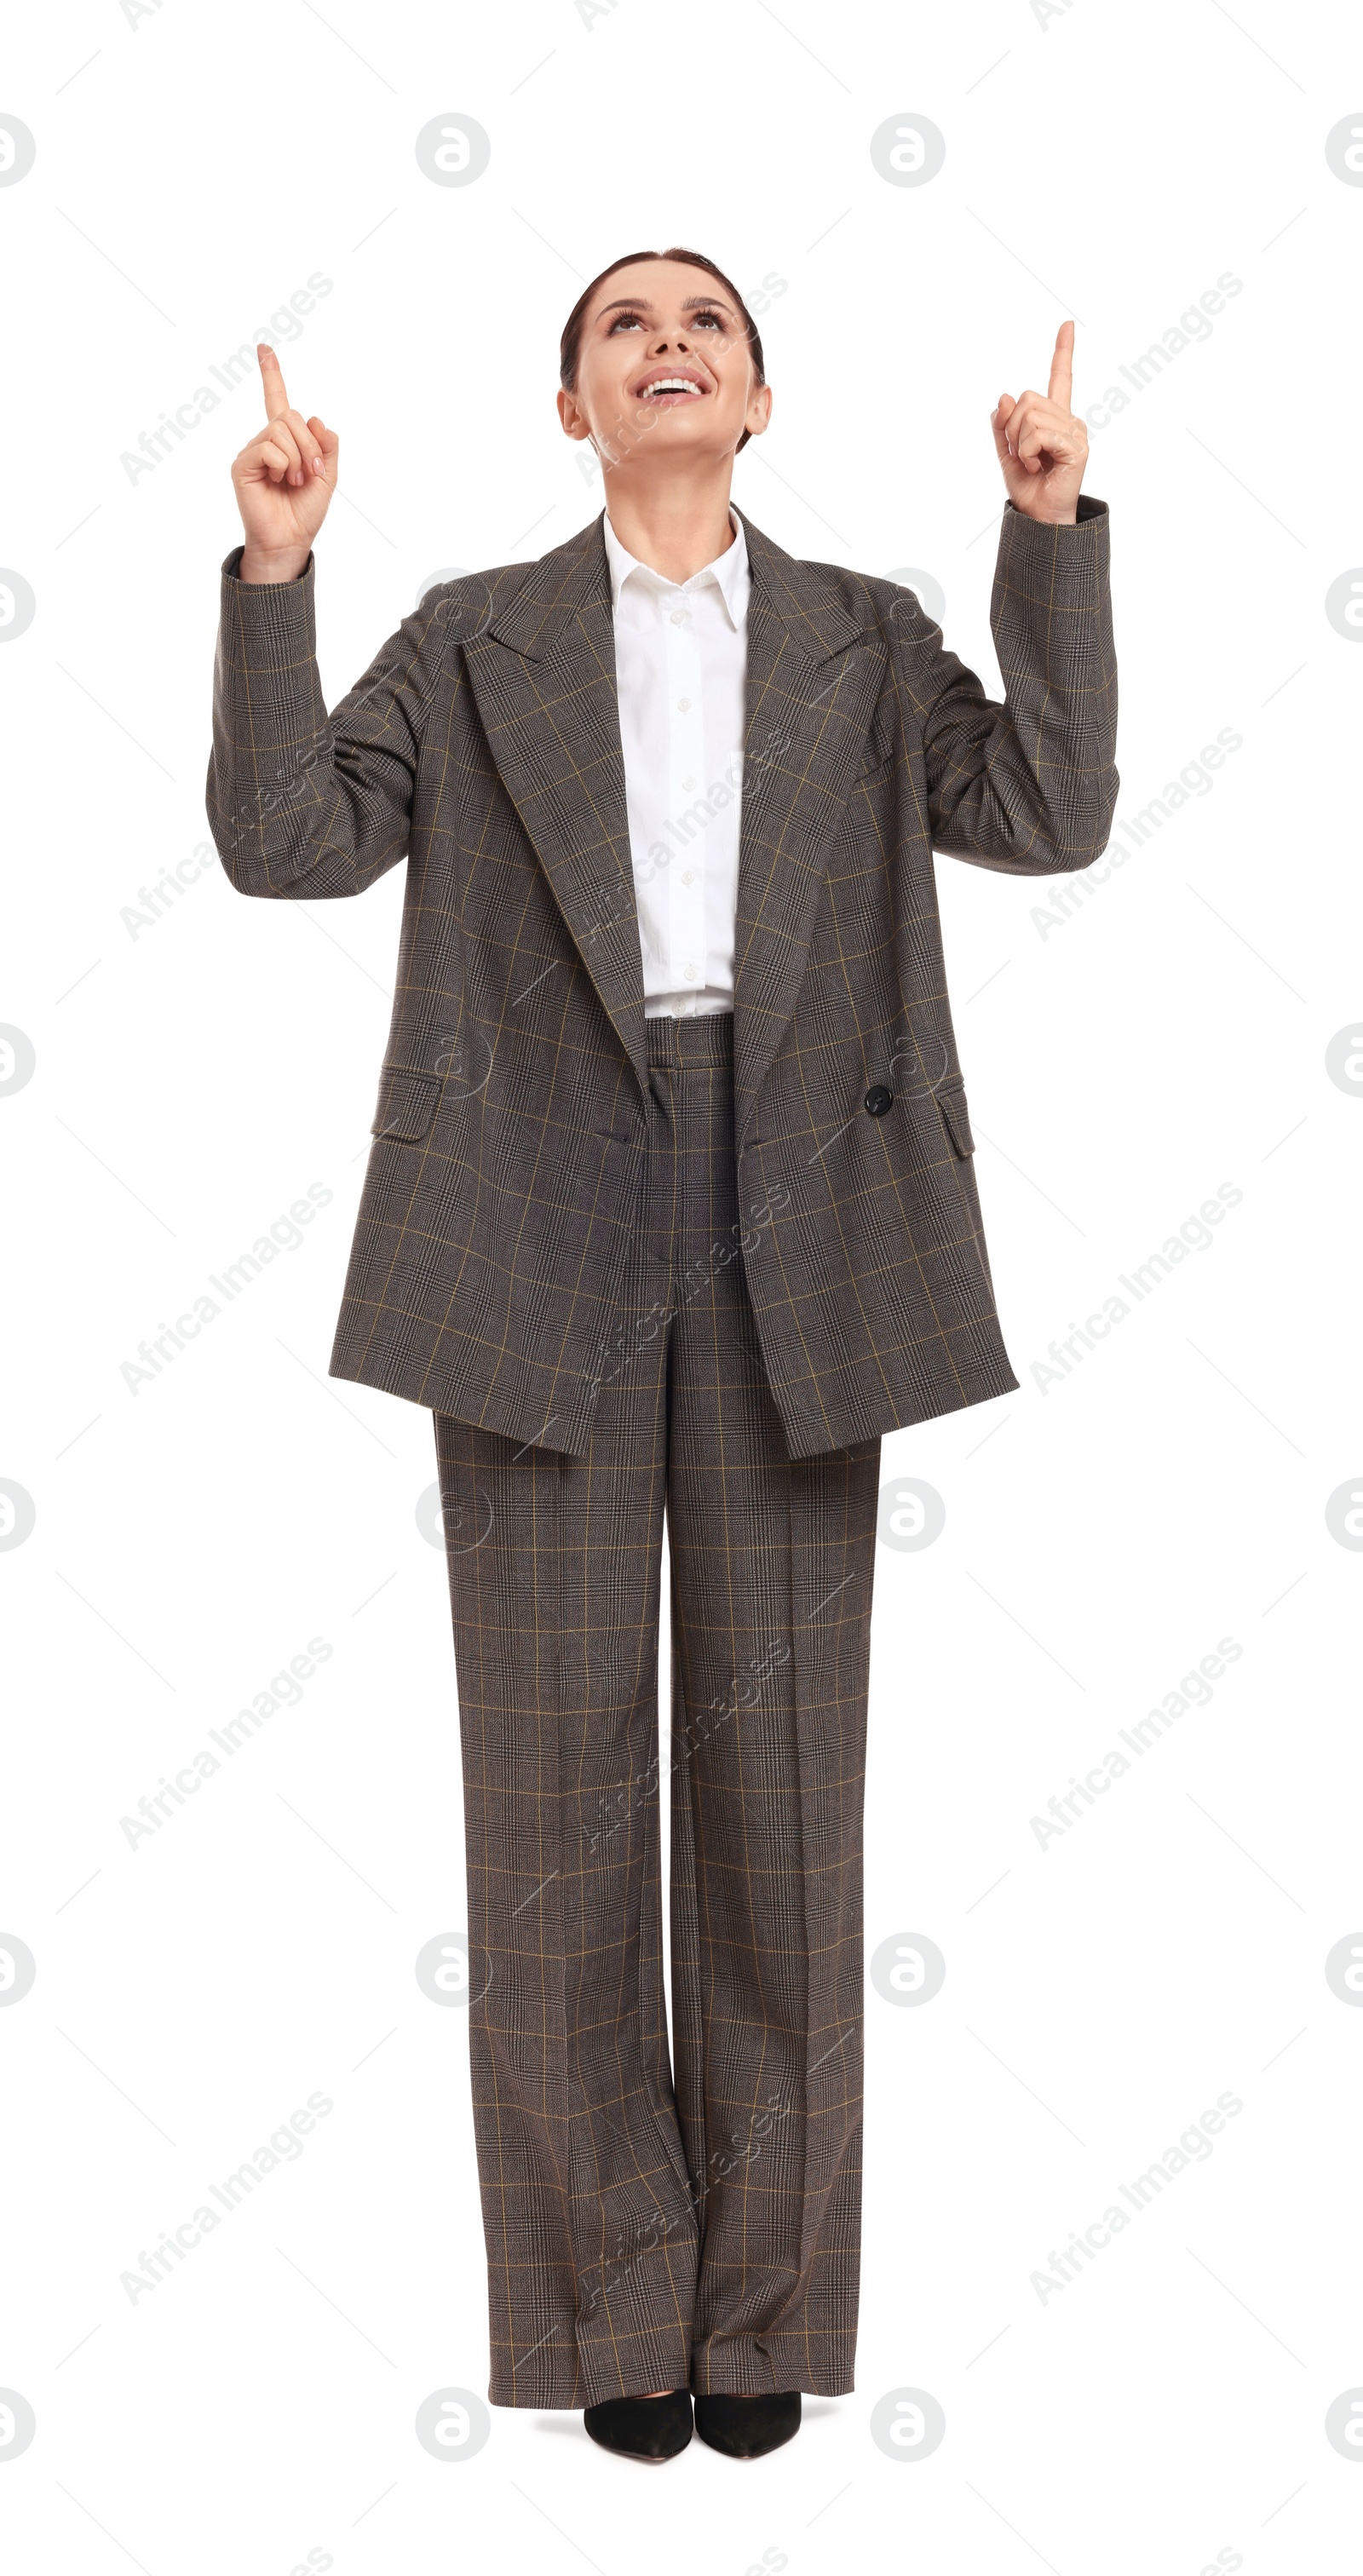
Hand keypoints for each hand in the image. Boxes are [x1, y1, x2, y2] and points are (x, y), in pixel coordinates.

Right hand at [231, 346, 338, 580]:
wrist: (290, 540)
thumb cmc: (305, 512)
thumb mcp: (328, 476)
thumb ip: (328, 446)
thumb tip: (316, 418)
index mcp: (285, 441)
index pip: (276, 401)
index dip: (271, 374)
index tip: (263, 348)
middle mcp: (266, 441)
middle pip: (290, 415)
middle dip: (309, 443)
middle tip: (312, 471)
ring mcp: (253, 451)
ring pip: (280, 429)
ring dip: (298, 456)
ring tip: (294, 480)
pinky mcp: (243, 464)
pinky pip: (268, 446)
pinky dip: (282, 463)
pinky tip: (280, 480)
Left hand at [991, 323, 1086, 524]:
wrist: (1038, 518)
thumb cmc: (1028, 488)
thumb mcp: (1006, 452)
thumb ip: (1002, 424)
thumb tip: (1004, 396)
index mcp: (1053, 418)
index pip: (1060, 378)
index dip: (1062, 351)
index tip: (1066, 324)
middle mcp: (1068, 420)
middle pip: (1028, 398)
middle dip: (1012, 428)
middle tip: (1022, 455)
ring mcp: (1075, 432)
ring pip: (1030, 414)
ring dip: (1020, 442)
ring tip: (1032, 463)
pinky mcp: (1077, 446)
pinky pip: (1039, 433)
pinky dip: (1029, 452)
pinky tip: (1038, 467)